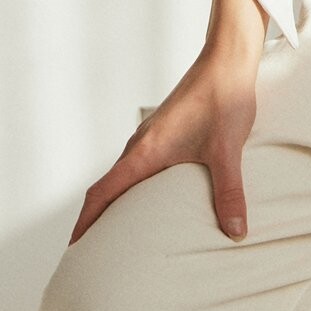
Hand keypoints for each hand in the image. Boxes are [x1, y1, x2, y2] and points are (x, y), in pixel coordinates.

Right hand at [67, 0, 267, 244]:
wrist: (227, 58)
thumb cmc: (224, 99)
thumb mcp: (227, 151)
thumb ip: (229, 193)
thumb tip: (236, 234)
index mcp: (145, 151)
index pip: (102, 193)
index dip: (86, 222)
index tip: (75, 248)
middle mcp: (140, 143)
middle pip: (106, 187)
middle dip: (96, 219)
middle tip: (94, 252)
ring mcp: (150, 135)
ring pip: (122, 174)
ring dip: (115, 202)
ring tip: (120, 232)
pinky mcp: (164, 130)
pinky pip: (138, 164)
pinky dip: (134, 186)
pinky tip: (153, 197)